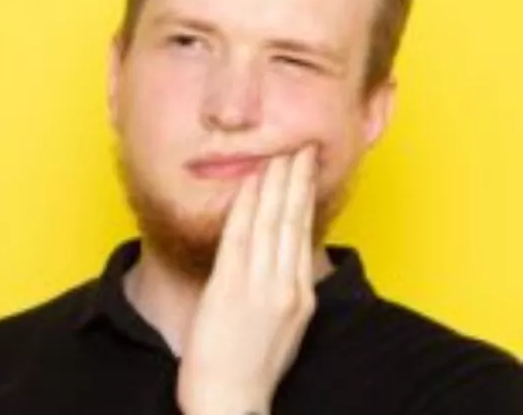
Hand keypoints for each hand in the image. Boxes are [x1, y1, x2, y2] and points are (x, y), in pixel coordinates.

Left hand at [176, 145, 318, 414]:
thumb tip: (280, 267)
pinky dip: (246, 206)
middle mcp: (285, 288)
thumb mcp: (281, 330)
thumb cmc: (248, 371)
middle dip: (296, 180)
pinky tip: (250, 183)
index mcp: (300, 298)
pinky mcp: (230, 289)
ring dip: (274, 183)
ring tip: (279, 153)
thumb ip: (282, 294)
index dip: (304, 199)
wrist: (230, 402)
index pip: (303, 236)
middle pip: (292, 222)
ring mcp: (259, 287)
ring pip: (270, 223)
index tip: (305, 170)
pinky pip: (240, 237)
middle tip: (300, 146)